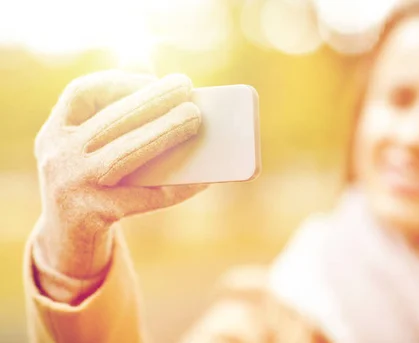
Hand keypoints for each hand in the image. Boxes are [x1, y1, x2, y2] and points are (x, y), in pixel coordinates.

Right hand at [33, 70, 206, 279]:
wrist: (67, 239)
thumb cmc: (89, 180)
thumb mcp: (88, 145)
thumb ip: (109, 106)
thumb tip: (143, 60)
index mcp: (55, 132)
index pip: (80, 94)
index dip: (117, 81)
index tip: (150, 76)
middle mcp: (57, 157)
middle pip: (110, 122)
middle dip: (151, 101)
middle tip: (186, 85)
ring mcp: (73, 188)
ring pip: (124, 155)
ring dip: (163, 133)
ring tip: (195, 118)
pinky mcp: (94, 216)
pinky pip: (144, 198)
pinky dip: (176, 188)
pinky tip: (203, 179)